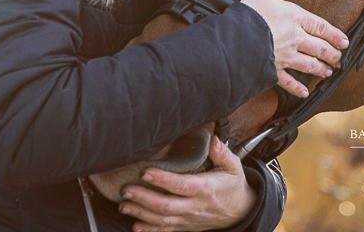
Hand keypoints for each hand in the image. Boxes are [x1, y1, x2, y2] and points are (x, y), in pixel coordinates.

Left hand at [118, 136, 256, 231]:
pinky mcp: (185, 227)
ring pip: (162, 220)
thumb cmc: (233, 185)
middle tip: (126, 190)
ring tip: (123, 205)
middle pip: (167, 206)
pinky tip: (135, 226)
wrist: (240, 211)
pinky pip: (165, 231)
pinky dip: (149, 230)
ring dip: (141, 214)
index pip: (182, 185)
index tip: (145, 172)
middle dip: (144, 198)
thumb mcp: (233, 167)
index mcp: (206, 189)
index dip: (163, 180)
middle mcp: (195, 206)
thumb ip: (222, 153)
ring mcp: (188, 219)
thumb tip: (213, 140)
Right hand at [241, 0, 348, 97]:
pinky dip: (298, 88)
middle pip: (319, 48)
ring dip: (321, 69)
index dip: (334, 34)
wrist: (236, 40)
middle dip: (332, 54)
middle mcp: (295, 39)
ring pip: (310, 65)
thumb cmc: (250, 15)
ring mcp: (286, 57)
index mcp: (295, 18)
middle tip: (340, 59)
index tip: (345, 42)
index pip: (320, 26)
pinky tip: (305, 92)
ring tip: (328, 72)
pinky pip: (289, 82)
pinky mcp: (275, 70)